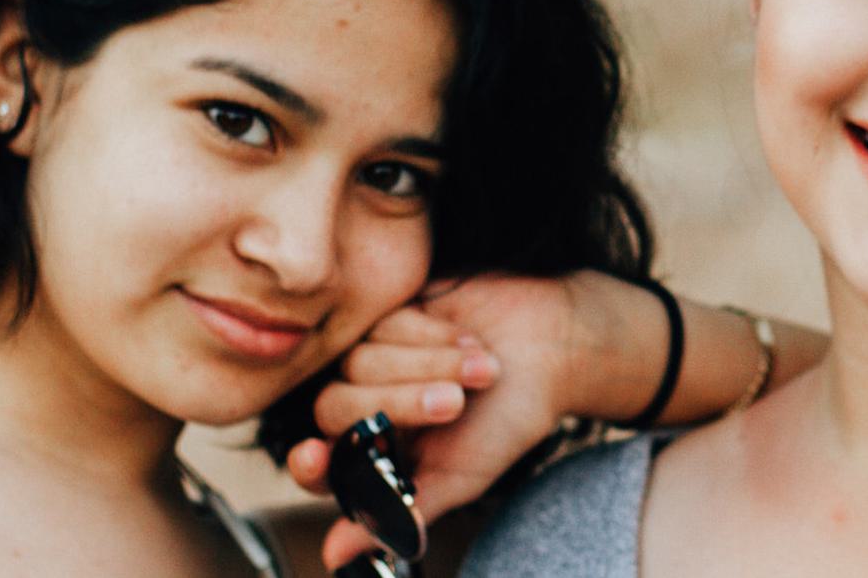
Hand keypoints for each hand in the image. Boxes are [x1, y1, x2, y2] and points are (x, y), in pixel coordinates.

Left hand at [285, 271, 651, 570]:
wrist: (556, 349)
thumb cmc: (509, 420)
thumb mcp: (459, 477)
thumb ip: (398, 513)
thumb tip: (334, 556)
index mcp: (376, 454)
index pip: (320, 466)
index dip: (312, 463)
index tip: (315, 455)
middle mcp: (367, 405)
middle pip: (337, 408)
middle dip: (399, 403)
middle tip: (455, 403)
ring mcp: (377, 357)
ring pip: (361, 362)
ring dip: (429, 366)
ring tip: (483, 369)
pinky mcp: (394, 313)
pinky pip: (386, 322)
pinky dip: (433, 334)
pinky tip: (470, 340)